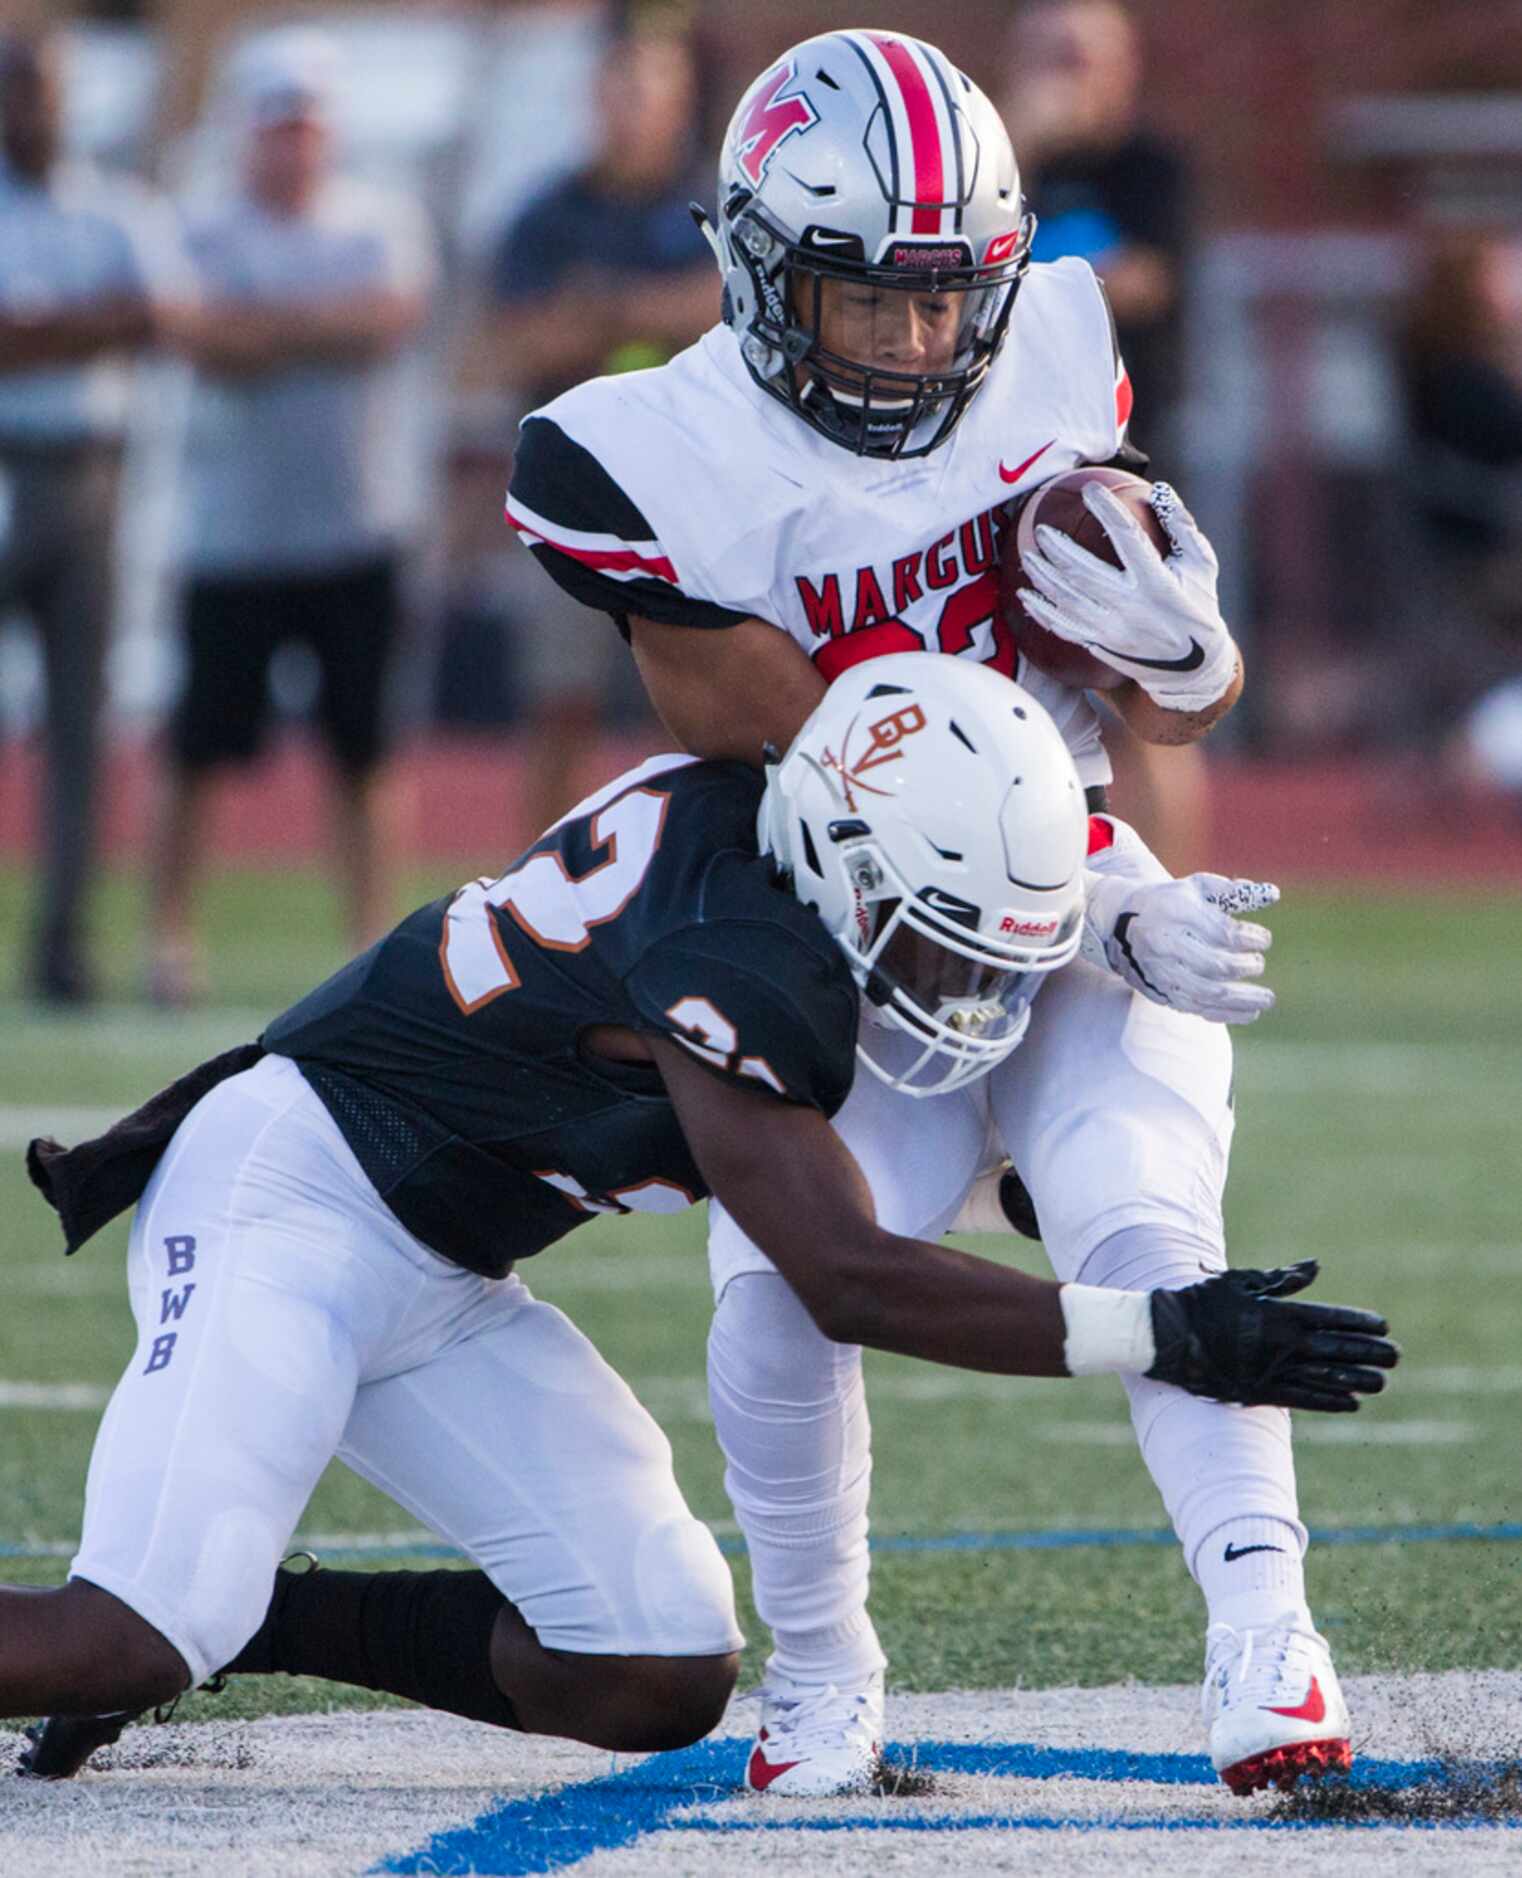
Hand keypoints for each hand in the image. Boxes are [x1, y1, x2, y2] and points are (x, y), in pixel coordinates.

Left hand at [1016, 481, 1237, 711]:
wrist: (1191, 668)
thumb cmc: (1198, 605)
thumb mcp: (1202, 565)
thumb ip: (1181, 527)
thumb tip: (1160, 490)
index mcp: (1157, 583)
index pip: (1126, 537)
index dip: (1106, 510)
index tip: (1090, 489)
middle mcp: (1131, 608)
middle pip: (1082, 572)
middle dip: (1057, 549)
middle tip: (1041, 530)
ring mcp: (1111, 630)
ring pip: (1065, 600)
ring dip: (1042, 577)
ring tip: (1027, 556)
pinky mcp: (1099, 645)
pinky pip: (1062, 627)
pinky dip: (1040, 611)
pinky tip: (1024, 596)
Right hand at [1091, 872, 1278, 1024]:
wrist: (1119, 924)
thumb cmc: (1169, 902)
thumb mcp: (1196, 887)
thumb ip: (1233, 891)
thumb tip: (1272, 894)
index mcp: (1177, 913)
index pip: (1220, 932)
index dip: (1248, 939)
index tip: (1264, 940)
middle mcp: (1166, 944)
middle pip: (1213, 965)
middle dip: (1244, 968)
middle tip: (1258, 964)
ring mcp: (1162, 972)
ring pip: (1207, 993)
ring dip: (1242, 999)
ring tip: (1267, 999)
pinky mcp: (1161, 992)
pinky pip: (1197, 1008)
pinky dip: (1226, 1014)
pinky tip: (1250, 1012)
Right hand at [1147, 1260, 1399, 1410]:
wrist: (1166, 1336)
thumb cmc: (1202, 1301)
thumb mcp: (1241, 1281)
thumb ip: (1281, 1279)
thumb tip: (1314, 1268)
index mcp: (1278, 1314)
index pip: (1331, 1318)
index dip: (1360, 1323)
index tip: (1383, 1326)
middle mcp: (1280, 1345)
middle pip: (1336, 1350)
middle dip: (1369, 1353)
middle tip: (1395, 1356)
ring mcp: (1271, 1371)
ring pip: (1325, 1378)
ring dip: (1356, 1380)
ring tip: (1381, 1383)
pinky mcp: (1259, 1392)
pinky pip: (1303, 1399)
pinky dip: (1329, 1401)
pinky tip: (1351, 1403)